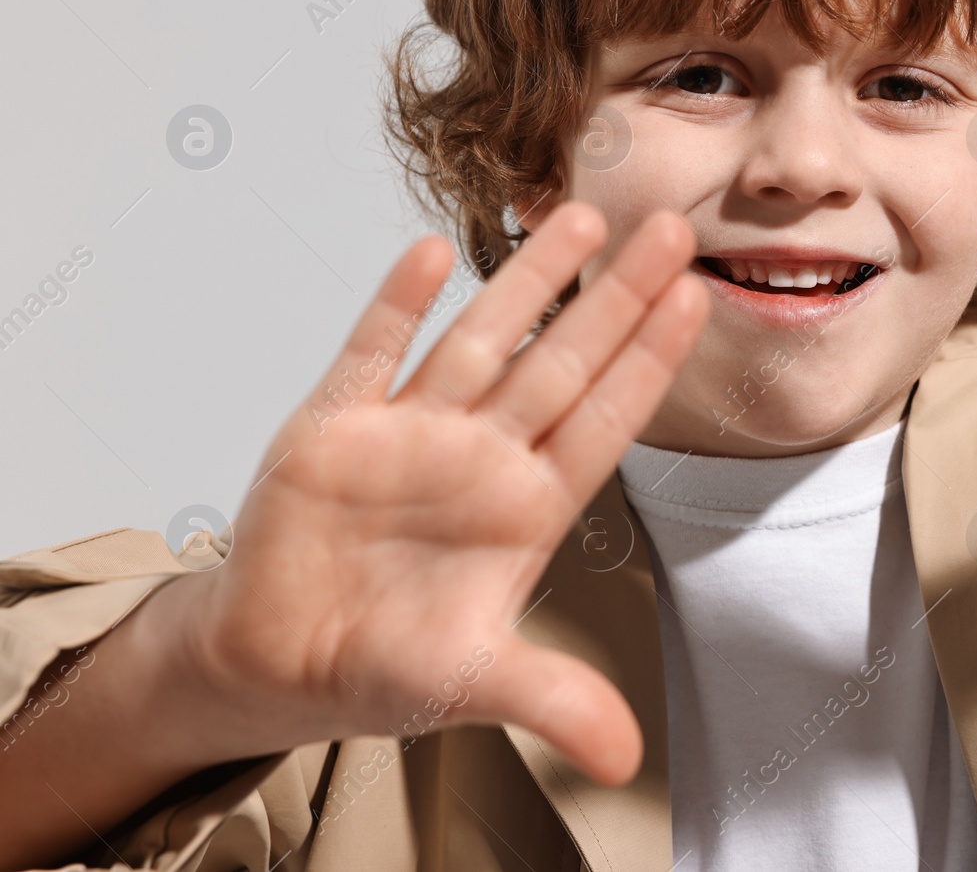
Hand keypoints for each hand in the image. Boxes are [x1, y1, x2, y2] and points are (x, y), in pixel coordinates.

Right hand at [164, 202, 707, 783]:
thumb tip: (629, 761)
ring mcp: (411, 434)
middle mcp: (481, 457)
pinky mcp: (334, 428)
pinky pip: (372, 353)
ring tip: (580, 215)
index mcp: (526, 509)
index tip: (697, 299)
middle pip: (563, 362)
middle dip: (616, 297)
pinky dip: (398, 306)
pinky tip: (433, 253)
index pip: (606, 420)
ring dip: (528, 280)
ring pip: (483, 340)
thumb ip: (550, 700)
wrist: (277, 661)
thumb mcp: (472, 684)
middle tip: (674, 228)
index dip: (650, 361)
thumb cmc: (383, 665)